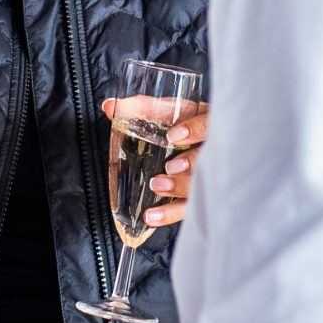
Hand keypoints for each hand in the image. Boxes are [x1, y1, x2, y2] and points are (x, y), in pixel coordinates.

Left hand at [103, 97, 207, 228]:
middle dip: (190, 164)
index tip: (174, 136)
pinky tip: (151, 216)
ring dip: (179, 187)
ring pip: (202, 186)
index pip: (210, 125)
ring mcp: (210, 175)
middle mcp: (215, 149)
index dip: (195, 130)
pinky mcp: (201, 197)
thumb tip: (108, 107)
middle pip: (210, 159)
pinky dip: (168, 214)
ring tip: (157, 186)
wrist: (208, 146)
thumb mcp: (171, 111)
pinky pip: (187, 209)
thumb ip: (143, 108)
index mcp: (209, 123)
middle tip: (170, 167)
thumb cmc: (187, 123)